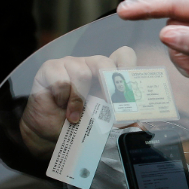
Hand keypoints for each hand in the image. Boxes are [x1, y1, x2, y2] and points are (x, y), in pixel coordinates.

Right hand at [20, 46, 135, 156]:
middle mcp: (89, 65)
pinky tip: (61, 107)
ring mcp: (69, 64)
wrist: (48, 132)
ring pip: (81, 73)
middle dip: (108, 86)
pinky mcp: (50, 69)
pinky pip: (62, 80)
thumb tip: (140, 126)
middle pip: (104, 62)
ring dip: (79, 99)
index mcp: (106, 74)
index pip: (123, 56)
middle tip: (108, 106)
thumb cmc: (77, 124)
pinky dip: (64, 98)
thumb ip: (120, 120)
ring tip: (75, 117)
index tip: (129, 91)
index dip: (128, 68)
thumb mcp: (102, 123)